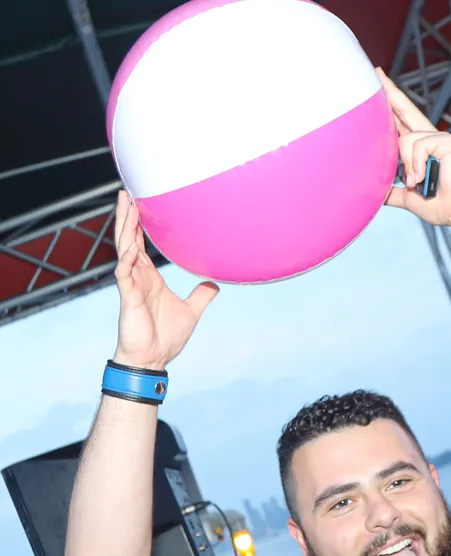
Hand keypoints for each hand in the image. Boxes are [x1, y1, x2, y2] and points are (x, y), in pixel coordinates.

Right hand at [113, 192, 218, 368]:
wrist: (154, 359)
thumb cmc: (166, 337)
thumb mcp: (191, 312)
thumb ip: (201, 296)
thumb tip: (215, 285)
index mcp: (150, 277)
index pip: (140, 243)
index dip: (137, 223)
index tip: (137, 202)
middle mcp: (138, 276)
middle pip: (128, 239)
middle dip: (126, 216)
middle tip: (125, 191)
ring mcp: (131, 285)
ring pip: (124, 249)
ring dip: (124, 228)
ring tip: (124, 205)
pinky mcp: (127, 297)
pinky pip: (124, 273)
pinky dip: (127, 259)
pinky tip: (130, 247)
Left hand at [376, 69, 450, 227]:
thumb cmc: (440, 205)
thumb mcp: (408, 197)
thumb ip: (393, 192)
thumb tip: (375, 194)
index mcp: (419, 149)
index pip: (401, 122)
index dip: (391, 103)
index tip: (379, 83)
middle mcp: (428, 138)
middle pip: (405, 110)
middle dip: (390, 92)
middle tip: (375, 72)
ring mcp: (439, 137)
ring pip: (406, 140)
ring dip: (406, 166)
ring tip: (415, 182)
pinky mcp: (447, 141)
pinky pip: (418, 146)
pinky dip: (415, 165)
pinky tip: (421, 178)